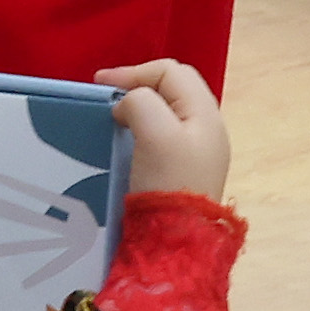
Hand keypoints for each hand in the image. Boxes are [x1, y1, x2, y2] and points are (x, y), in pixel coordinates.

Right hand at [94, 58, 230, 204]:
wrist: (178, 239)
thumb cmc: (168, 181)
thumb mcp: (154, 131)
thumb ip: (140, 101)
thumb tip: (127, 105)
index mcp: (205, 113)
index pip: (170, 71)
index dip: (134, 71)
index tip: (102, 86)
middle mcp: (208, 128)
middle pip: (172, 87)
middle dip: (138, 84)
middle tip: (108, 96)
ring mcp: (199, 150)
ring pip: (168, 110)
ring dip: (140, 106)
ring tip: (115, 116)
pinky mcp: (186, 169)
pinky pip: (165, 133)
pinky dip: (143, 126)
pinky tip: (128, 139)